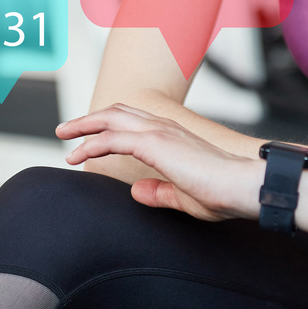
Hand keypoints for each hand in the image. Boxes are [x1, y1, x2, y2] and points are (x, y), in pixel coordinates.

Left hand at [57, 104, 261, 221]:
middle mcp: (164, 127)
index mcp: (172, 135)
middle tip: (66, 130)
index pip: (131, 121)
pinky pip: (113, 139)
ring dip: (84, 126)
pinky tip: (78, 155)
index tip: (87, 138)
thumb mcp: (184, 196)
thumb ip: (160, 191)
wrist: (244, 187)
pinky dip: (92, 145)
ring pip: (111, 120)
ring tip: (64, 135)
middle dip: (88, 119)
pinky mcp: (156, 145)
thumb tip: (138, 192)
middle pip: (116, 113)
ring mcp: (159, 133)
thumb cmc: (224, 193)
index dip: (107, 126)